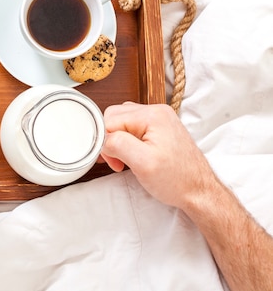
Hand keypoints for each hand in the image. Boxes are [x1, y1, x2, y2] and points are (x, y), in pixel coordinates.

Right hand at [100, 102, 215, 209]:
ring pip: (122, 122)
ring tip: (128, 160)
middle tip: (120, 162)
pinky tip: (134, 155)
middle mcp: (157, 112)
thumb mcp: (143, 163)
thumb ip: (118, 144)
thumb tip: (103, 138)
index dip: (107, 142)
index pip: (111, 119)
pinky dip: (128, 142)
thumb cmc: (177, 181)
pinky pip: (133, 128)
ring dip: (119, 141)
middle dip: (111, 141)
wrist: (199, 191)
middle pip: (115, 117)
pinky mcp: (160, 129)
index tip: (115, 161)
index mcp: (153, 115)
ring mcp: (159, 119)